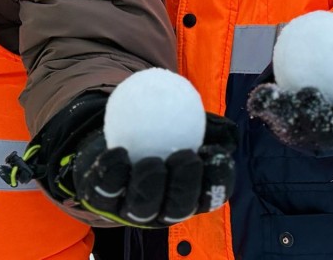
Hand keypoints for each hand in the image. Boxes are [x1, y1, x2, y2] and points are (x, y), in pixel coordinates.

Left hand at [71, 113, 237, 226]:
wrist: (116, 130)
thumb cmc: (162, 130)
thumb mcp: (188, 123)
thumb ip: (210, 127)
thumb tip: (230, 133)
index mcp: (189, 194)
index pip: (210, 197)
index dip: (217, 181)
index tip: (215, 154)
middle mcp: (162, 209)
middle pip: (177, 210)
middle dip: (184, 188)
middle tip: (186, 157)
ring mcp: (131, 209)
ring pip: (141, 209)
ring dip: (150, 186)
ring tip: (153, 161)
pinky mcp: (102, 200)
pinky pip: (106, 191)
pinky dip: (112, 173)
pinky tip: (118, 152)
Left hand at [247, 46, 332, 154]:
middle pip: (327, 124)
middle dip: (317, 114)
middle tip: (310, 95)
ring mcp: (310, 127)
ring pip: (298, 123)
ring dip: (287, 112)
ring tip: (278, 97)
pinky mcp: (287, 120)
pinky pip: (275, 115)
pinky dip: (266, 107)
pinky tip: (260, 96)